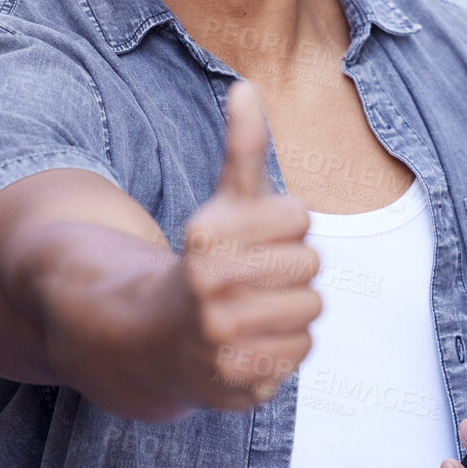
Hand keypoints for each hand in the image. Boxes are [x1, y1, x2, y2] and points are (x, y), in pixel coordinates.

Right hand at [171, 78, 321, 409]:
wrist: (156, 341)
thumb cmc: (207, 262)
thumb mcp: (224, 204)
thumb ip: (243, 148)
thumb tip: (246, 86)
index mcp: (206, 236)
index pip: (300, 218)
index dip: (285, 227)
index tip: (255, 239)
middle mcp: (208, 288)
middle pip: (310, 267)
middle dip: (290, 270)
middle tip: (254, 280)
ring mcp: (220, 339)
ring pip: (310, 312)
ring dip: (291, 311)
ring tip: (253, 311)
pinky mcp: (235, 381)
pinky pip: (300, 353)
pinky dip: (283, 349)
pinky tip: (252, 343)